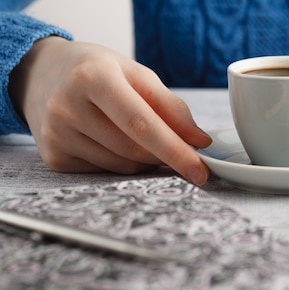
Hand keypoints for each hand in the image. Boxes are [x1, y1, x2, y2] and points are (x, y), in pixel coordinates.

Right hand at [8, 37, 211, 184]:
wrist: (41, 74)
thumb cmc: (97, 71)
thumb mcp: (136, 74)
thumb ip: (171, 106)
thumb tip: (199, 141)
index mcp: (93, 77)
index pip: (141, 124)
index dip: (174, 151)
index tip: (200, 170)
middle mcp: (68, 106)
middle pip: (134, 150)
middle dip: (164, 155)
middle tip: (177, 149)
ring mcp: (57, 134)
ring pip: (123, 166)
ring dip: (144, 160)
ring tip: (137, 136)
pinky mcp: (54, 156)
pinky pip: (105, 172)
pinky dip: (121, 163)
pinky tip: (111, 141)